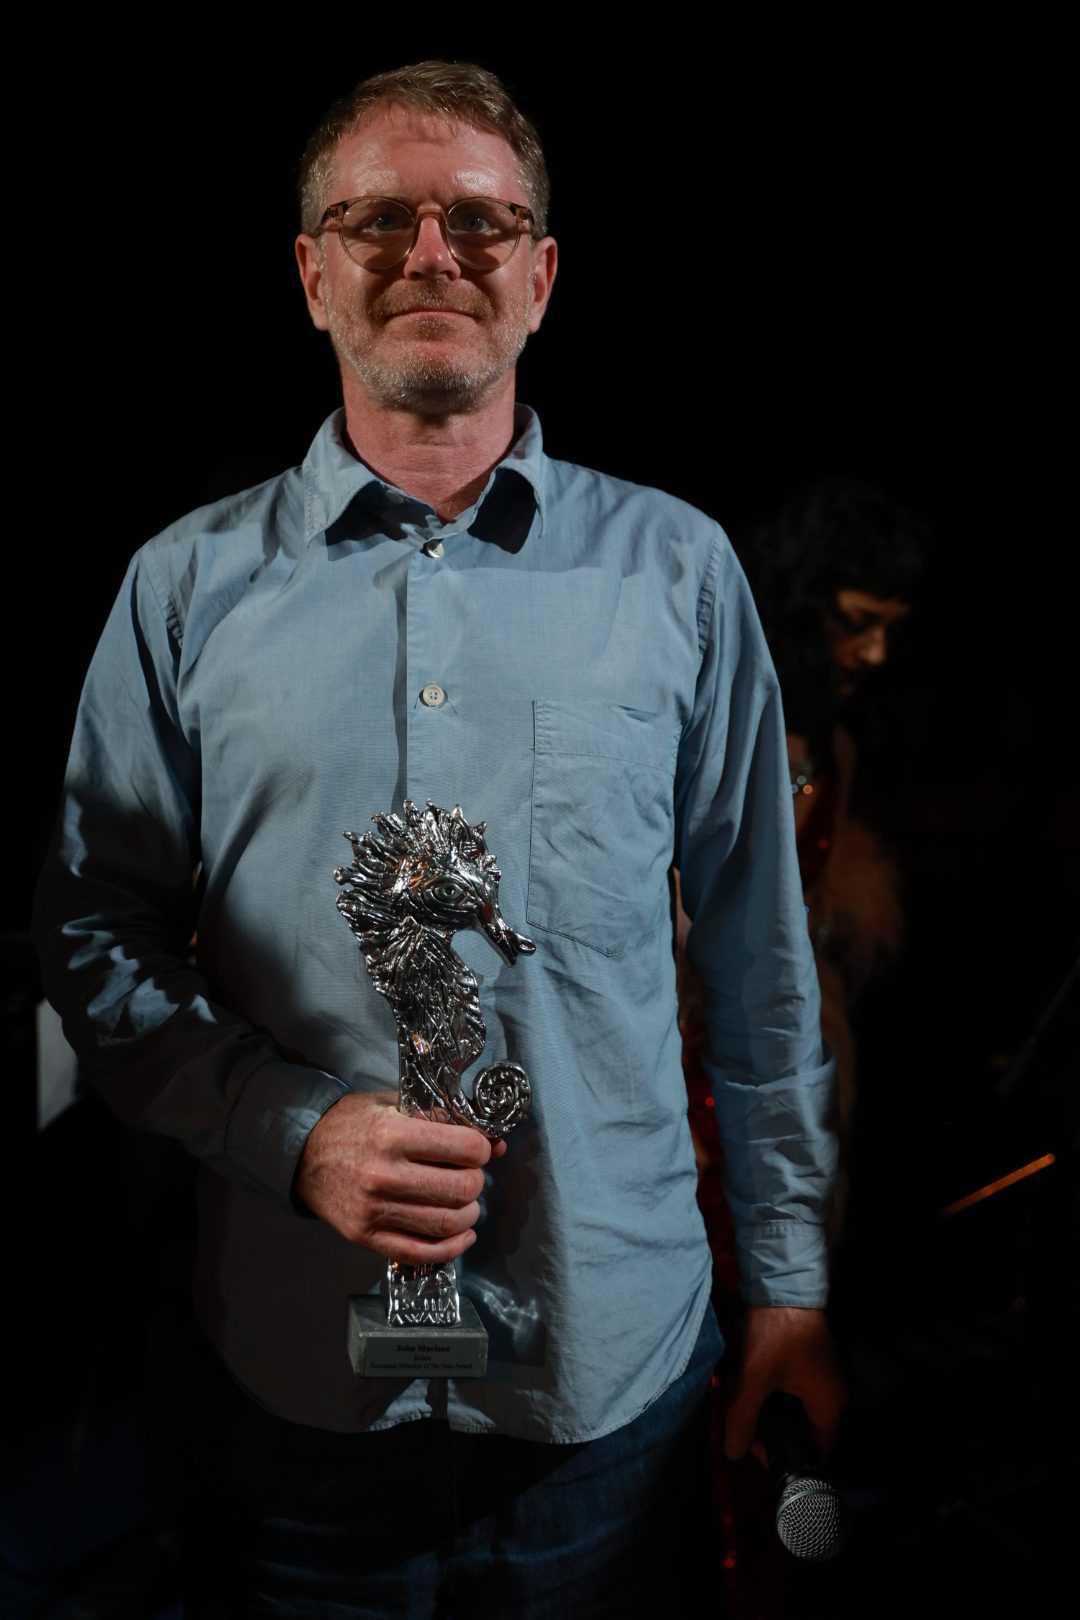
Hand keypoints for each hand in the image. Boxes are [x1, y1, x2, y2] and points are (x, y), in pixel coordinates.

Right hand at [295, 1091, 505, 1264]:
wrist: (301, 1154)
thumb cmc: (351, 1124)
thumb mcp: (394, 1105)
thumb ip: (442, 1119)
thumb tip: (494, 1143)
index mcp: (393, 1135)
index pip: (464, 1148)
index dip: (481, 1149)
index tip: (478, 1149)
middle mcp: (384, 1175)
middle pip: (461, 1189)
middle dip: (477, 1182)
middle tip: (470, 1175)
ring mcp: (374, 1210)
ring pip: (446, 1224)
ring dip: (468, 1215)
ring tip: (465, 1203)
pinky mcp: (366, 1236)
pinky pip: (420, 1253)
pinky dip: (451, 1249)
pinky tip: (461, 1236)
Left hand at [723, 1305, 845, 1461]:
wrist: (784, 1283)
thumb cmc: (777, 1332)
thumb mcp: (756, 1376)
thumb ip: (744, 1417)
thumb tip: (732, 1453)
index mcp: (829, 1406)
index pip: (813, 1453)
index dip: (783, 1458)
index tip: (754, 1448)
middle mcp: (832, 1398)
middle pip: (803, 1434)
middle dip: (771, 1434)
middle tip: (743, 1427)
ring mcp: (822, 1380)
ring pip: (795, 1413)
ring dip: (769, 1413)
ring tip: (743, 1406)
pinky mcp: (810, 1366)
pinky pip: (794, 1395)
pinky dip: (773, 1396)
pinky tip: (751, 1388)